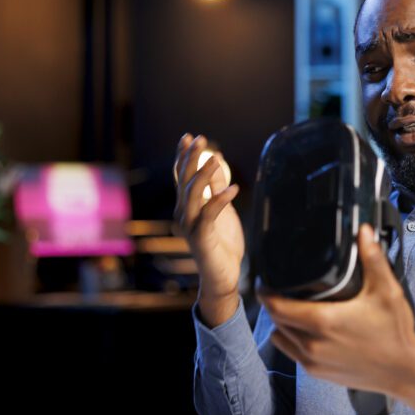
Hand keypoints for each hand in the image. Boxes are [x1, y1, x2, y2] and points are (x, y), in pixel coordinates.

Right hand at [173, 133, 243, 326]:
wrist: (222, 277)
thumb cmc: (222, 244)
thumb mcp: (221, 211)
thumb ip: (215, 189)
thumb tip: (214, 163)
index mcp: (186, 207)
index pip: (181, 177)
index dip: (183, 156)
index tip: (189, 137)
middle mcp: (183, 214)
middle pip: (183, 181)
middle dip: (190, 159)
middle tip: (200, 139)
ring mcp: (189, 226)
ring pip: (192, 195)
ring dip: (203, 175)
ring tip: (216, 159)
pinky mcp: (201, 238)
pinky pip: (209, 214)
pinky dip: (220, 199)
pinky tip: (234, 188)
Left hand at [259, 224, 414, 414]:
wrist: (403, 370)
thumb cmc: (394, 332)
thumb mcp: (385, 291)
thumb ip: (372, 259)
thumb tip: (363, 232)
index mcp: (323, 321)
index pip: (276, 307)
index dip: (265, 293)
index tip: (265, 283)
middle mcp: (313, 344)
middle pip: (276, 321)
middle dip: (274, 304)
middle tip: (279, 290)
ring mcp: (313, 361)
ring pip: (280, 338)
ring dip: (281, 324)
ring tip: (290, 309)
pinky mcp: (317, 372)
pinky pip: (291, 353)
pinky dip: (291, 340)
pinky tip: (302, 330)